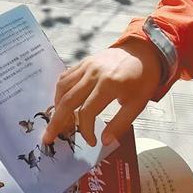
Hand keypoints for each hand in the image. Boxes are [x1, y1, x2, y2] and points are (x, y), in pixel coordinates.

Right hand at [43, 38, 161, 145]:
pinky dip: (59, 92)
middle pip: (67, 101)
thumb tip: (104, 141)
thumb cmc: (143, 79)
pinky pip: (65, 77)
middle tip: (48, 138)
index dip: (85, 130)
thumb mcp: (138, 104)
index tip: (91, 141)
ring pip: (62, 88)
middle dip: (56, 122)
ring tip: (58, 122)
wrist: (144, 51)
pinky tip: (61, 103)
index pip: (87, 112)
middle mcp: (93, 74)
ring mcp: (86, 66)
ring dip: (56, 107)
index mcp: (109, 85)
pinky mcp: (84, 62)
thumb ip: (120, 124)